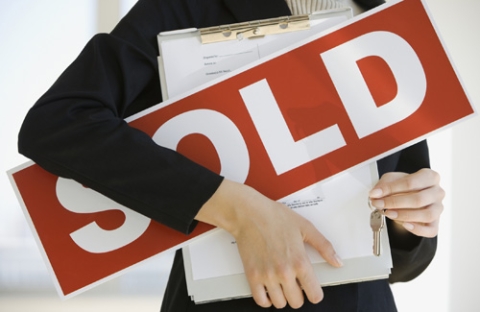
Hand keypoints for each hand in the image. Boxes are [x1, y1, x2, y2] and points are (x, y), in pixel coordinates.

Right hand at [195, 179, 342, 308]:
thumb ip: (324, 246)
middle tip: (296, 284)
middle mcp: (284, 272)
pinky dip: (266, 300)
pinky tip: (269, 291)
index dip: (315, 293)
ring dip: (283, 297)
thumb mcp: (305, 227)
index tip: (312, 288)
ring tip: (282, 285)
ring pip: (280, 304)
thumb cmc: (275, 217)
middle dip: (299, 295)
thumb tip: (337, 262)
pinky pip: (260, 300)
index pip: (315, 295)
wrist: (249, 214)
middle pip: (297, 302)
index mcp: (300, 262)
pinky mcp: (252, 276)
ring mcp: (267, 276)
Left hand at [369, 168, 444, 237]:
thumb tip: (375, 194)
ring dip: (404, 215)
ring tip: (388, 213)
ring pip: (427, 215)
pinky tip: (405, 225)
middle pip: (419, 199)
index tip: (376, 193)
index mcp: (430, 177)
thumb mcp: (392, 179)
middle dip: (395, 203)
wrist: (408, 195)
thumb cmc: (403, 186)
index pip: (411, 182)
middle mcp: (437, 192)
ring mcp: (438, 208)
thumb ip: (384, 185)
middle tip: (380, 204)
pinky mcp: (435, 223)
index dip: (391, 188)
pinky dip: (417, 229)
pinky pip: (431, 230)